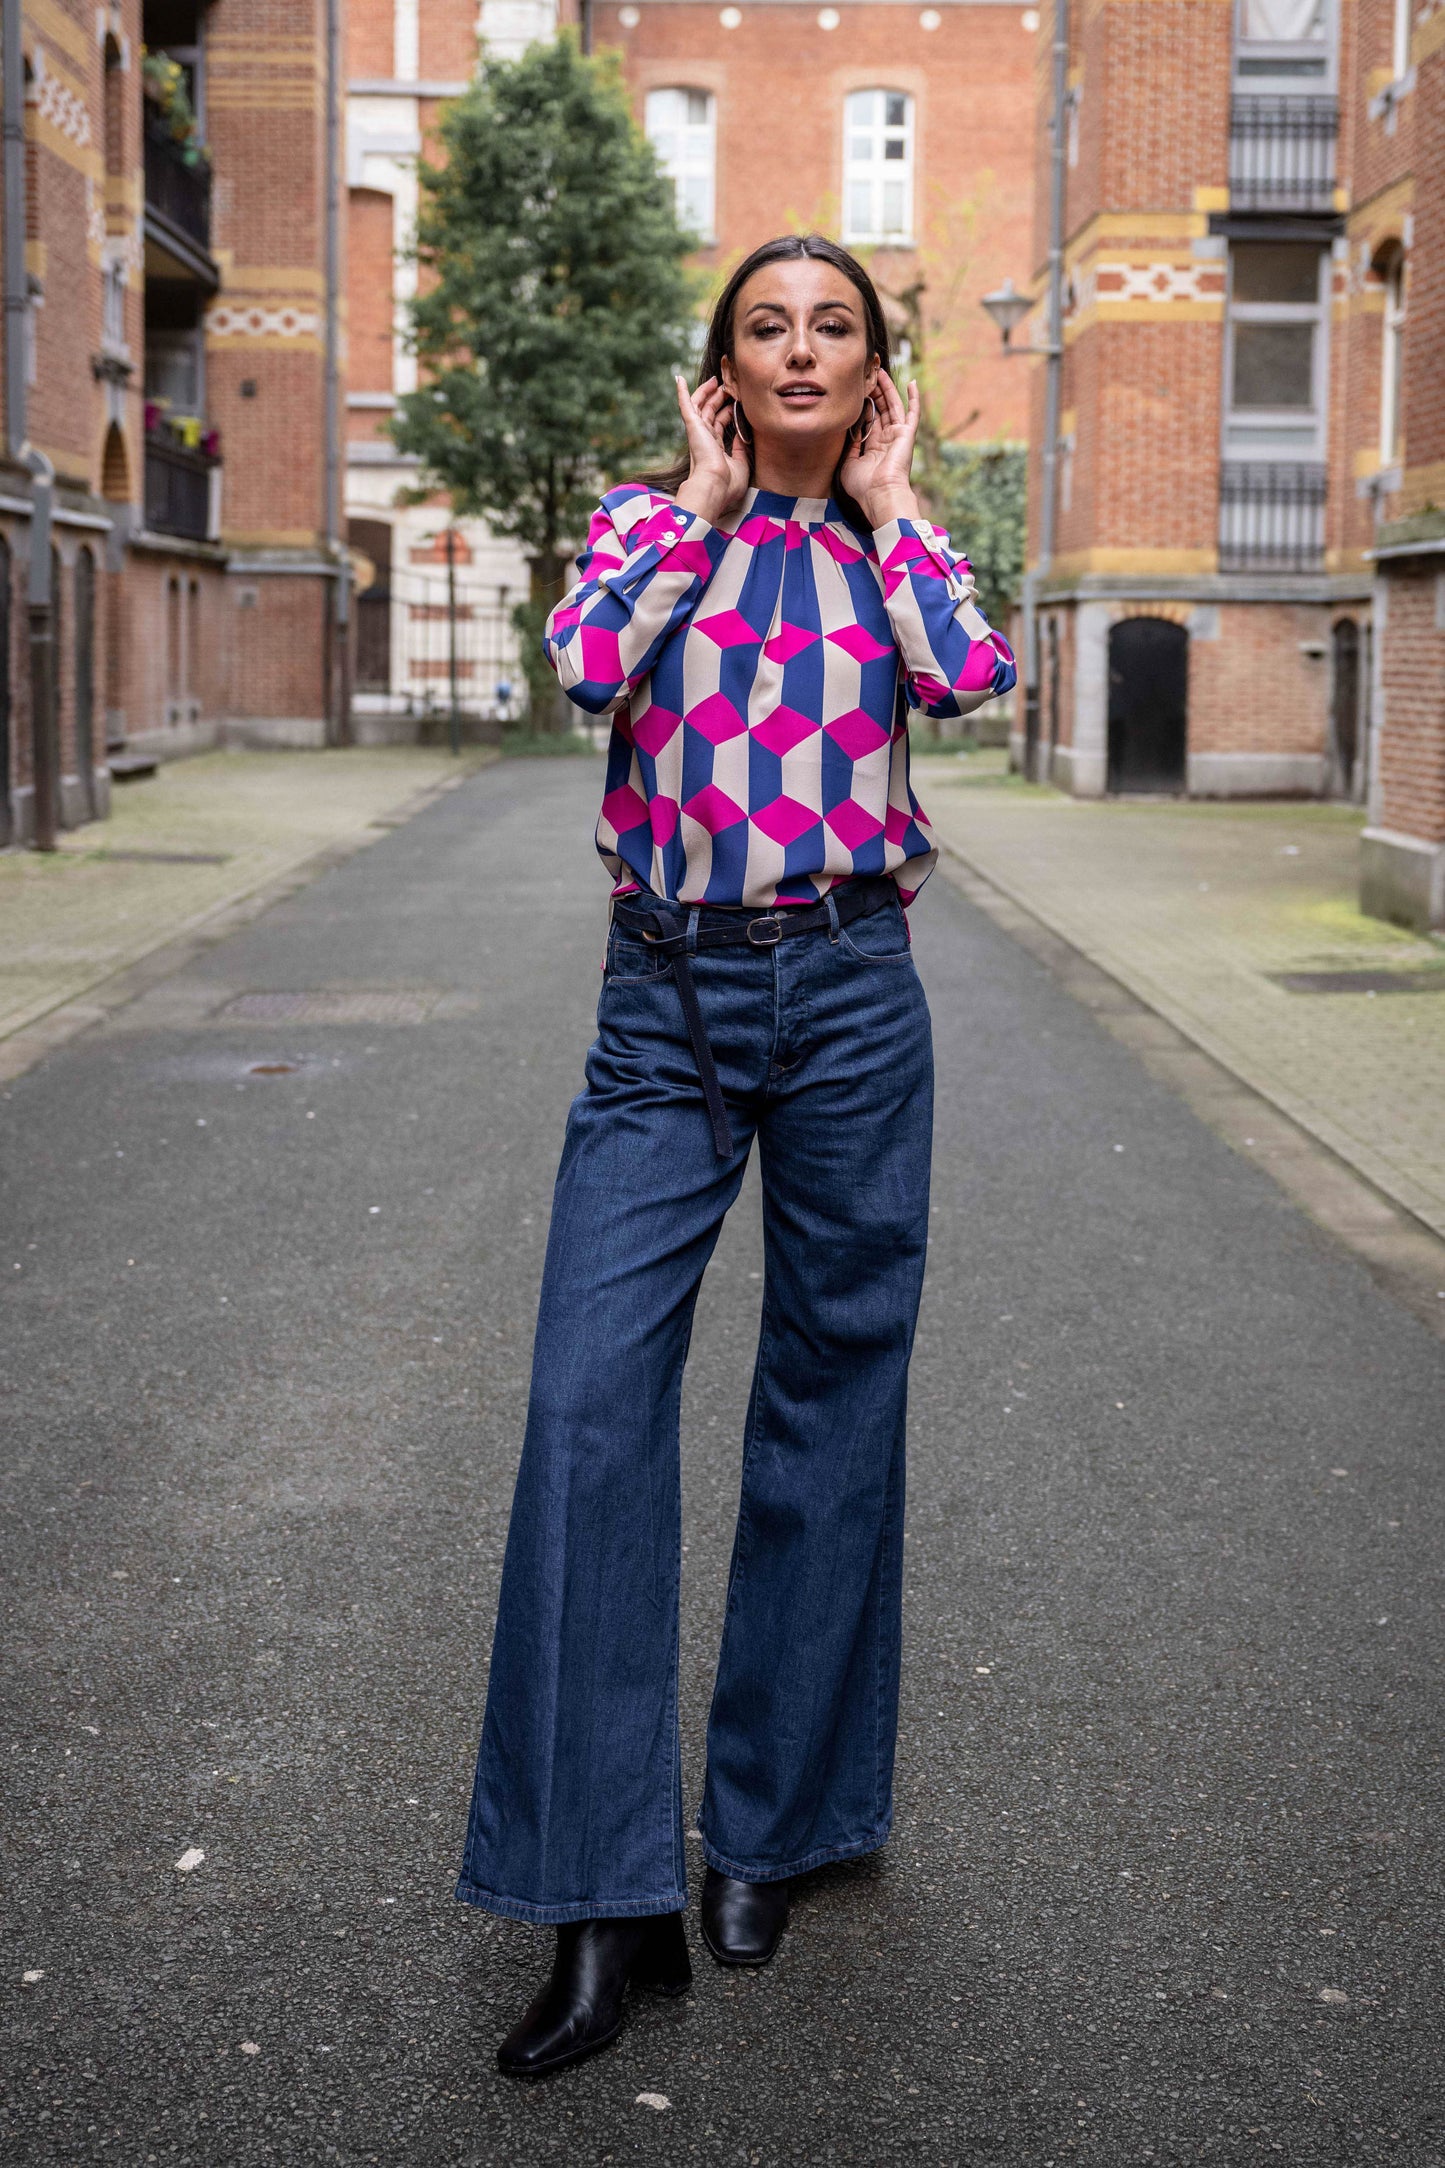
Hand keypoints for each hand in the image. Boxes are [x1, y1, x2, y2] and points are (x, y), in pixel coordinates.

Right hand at [672, 375, 750, 525]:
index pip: (719, 426)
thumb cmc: (728, 484)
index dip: (727, 412)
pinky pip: (686, 405)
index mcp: (714, 449)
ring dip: (707, 391)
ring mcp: (698, 432)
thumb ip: (741, 449)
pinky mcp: (693, 426)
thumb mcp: (742, 465)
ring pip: (700, 405)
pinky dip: (682, 392)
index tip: (736, 402)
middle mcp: (704, 439)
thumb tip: (742, 434)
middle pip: (710, 412)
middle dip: (718, 398)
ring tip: (715, 379)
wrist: (714, 486)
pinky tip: (679, 378)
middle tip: (727, 385)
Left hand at [840, 370, 921, 528]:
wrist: (880, 494)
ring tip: (879, 372)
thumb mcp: (849, 464)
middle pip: (880, 410)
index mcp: (874, 448)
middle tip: (866, 376)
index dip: (863, 405)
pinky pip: (913, 412)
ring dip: (887, 390)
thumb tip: (850, 430)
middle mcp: (886, 441)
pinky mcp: (907, 434)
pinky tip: (912, 383)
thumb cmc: (864, 486)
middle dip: (874, 393)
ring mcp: (898, 436)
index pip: (869, 421)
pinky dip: (914, 398)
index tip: (856, 391)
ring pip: (893, 407)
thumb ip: (850, 447)